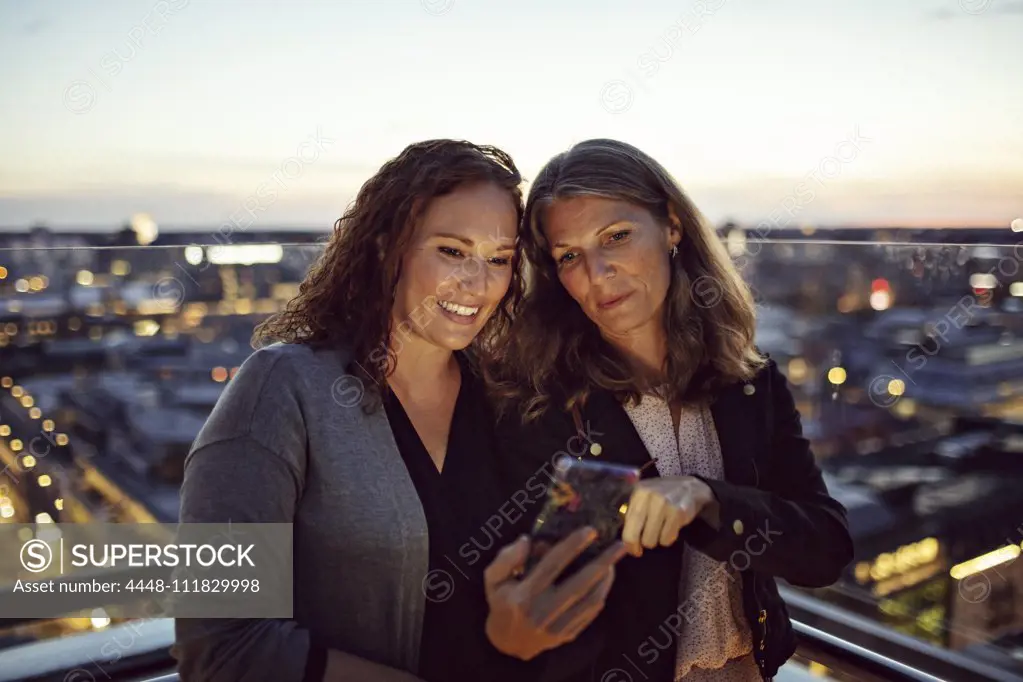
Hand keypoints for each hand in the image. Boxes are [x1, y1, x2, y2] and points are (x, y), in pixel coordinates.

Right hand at [483, 527, 626, 660]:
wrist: (507, 643)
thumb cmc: (501, 603)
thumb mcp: (493, 579)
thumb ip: (506, 559)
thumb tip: (526, 541)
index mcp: (525, 594)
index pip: (553, 565)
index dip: (573, 546)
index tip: (590, 531)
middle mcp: (544, 611)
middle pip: (580, 583)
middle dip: (603, 562)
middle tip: (620, 545)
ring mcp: (558, 626)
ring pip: (590, 600)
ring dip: (606, 579)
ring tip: (615, 560)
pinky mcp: (568, 635)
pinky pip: (590, 614)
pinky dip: (601, 594)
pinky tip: (605, 580)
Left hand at [622, 476, 717, 556]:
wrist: (689, 487)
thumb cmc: (661, 496)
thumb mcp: (643, 498)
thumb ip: (632, 513)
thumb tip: (626, 539)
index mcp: (639, 492)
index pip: (628, 523)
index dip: (629, 541)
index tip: (632, 549)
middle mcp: (650, 496)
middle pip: (638, 535)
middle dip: (642, 543)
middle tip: (647, 542)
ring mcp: (665, 504)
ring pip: (652, 540)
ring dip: (656, 540)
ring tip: (661, 529)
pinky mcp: (678, 513)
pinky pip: (667, 539)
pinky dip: (668, 538)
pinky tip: (671, 527)